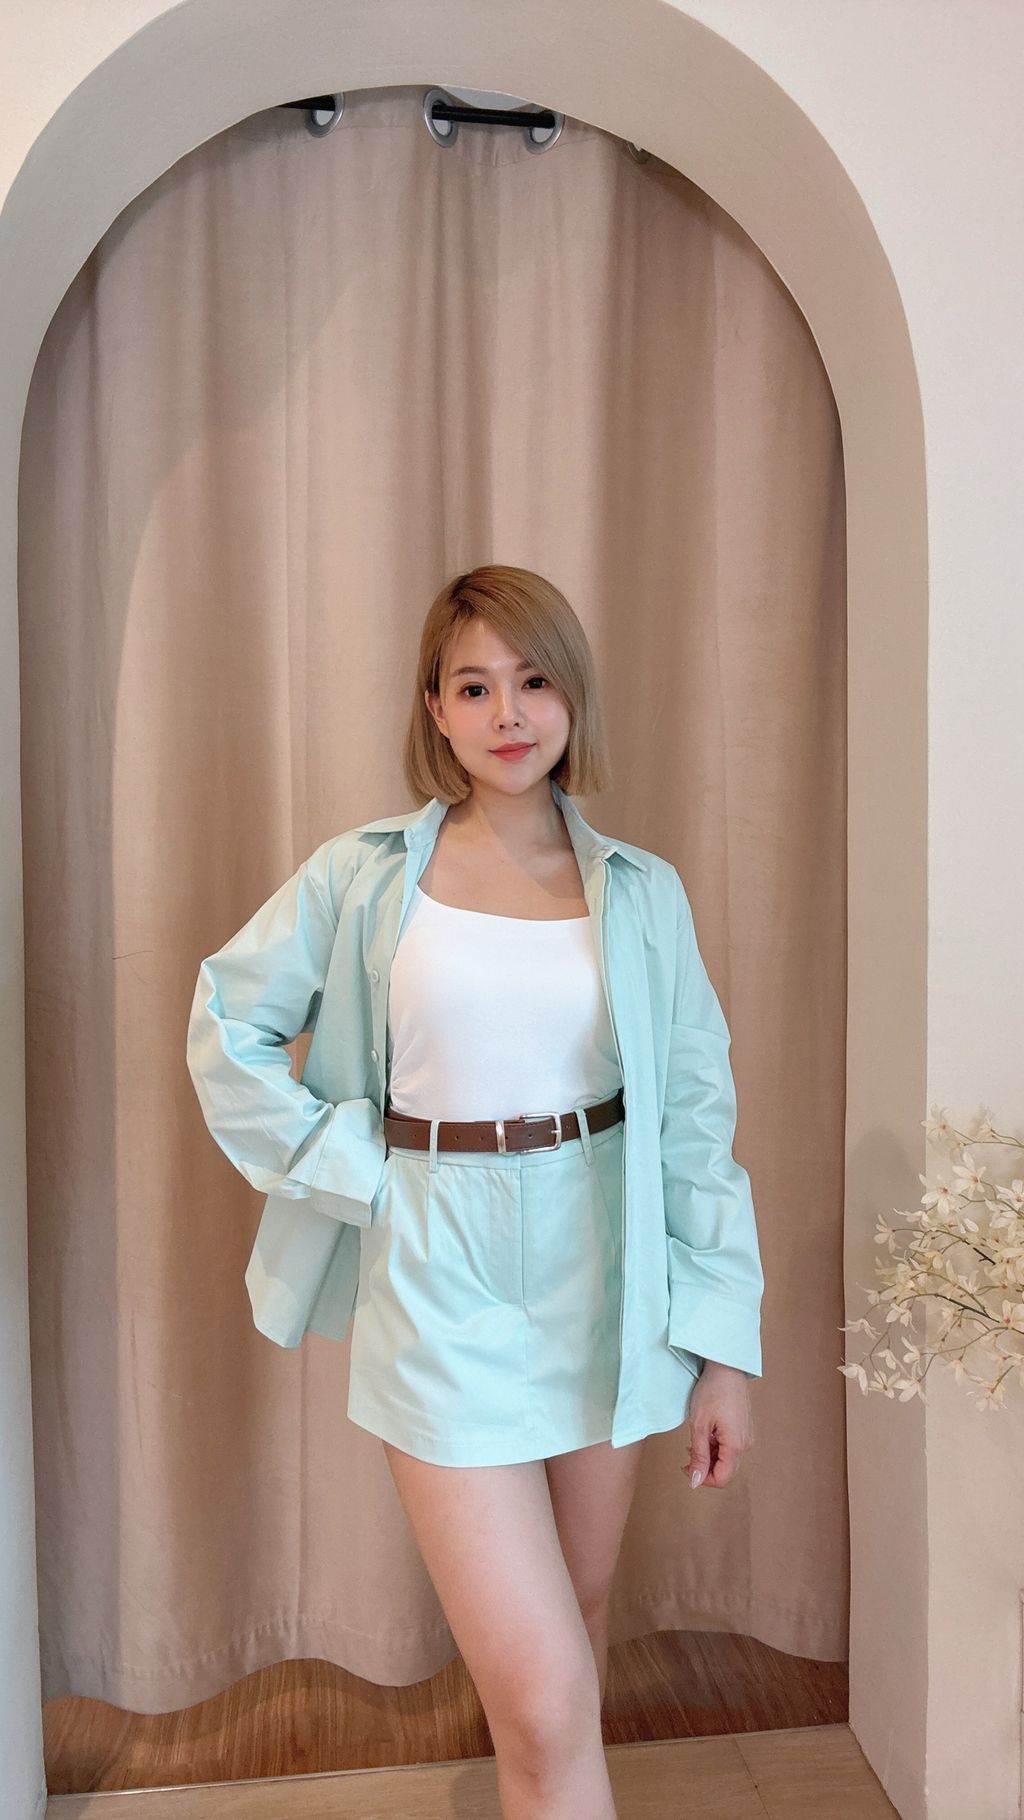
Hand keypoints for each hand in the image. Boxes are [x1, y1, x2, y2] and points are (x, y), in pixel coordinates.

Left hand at [685, 1361, 753, 1488]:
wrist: (726, 1367)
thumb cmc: (712, 1391)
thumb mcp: (699, 1425)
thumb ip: (698, 1456)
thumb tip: (695, 1482)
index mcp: (736, 1445)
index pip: (722, 1478)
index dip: (702, 1479)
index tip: (686, 1468)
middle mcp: (745, 1443)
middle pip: (725, 1470)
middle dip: (704, 1467)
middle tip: (687, 1454)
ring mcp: (745, 1436)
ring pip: (726, 1459)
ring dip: (708, 1456)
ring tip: (694, 1441)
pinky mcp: (743, 1428)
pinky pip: (729, 1447)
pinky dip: (715, 1446)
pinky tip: (704, 1435)